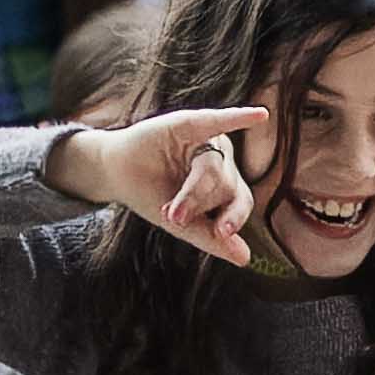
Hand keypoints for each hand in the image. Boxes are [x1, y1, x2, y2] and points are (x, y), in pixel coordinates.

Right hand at [50, 102, 274, 263]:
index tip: (222, 232)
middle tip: (172, 217)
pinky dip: (237, 118)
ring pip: (213, 168)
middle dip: (197, 205)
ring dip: (191, 192)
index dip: (233, 218)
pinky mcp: (188, 125)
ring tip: (166, 208)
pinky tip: (260, 115)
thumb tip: (244, 259)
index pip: (240, 201)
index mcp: (225, 185)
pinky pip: (216, 122)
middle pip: (224, 187)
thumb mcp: (181, 223)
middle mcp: (222, 162)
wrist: (115, 173)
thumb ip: (211, 238)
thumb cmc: (151, 195)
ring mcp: (208, 141)